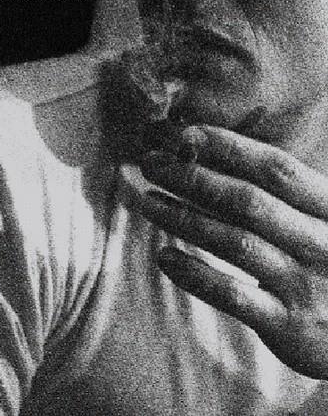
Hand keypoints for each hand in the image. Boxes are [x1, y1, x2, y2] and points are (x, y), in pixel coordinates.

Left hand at [140, 125, 327, 379]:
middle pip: (247, 200)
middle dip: (194, 177)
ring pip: (235, 242)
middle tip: (151, 164)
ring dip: (185, 219)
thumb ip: (283, 194)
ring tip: (148, 202)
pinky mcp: (289, 325)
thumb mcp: (323, 221)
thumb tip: (215, 153)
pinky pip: (234, 295)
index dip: (229, 146)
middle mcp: (320, 241)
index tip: (185, 134)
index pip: (275, 167)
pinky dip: (196, 274)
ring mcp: (304, 283)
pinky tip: (165, 258)